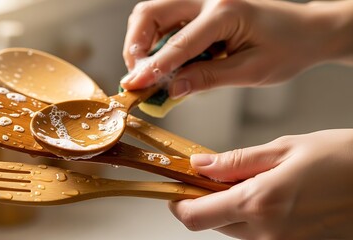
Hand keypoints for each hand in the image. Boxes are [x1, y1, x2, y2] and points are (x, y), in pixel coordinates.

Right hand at [121, 0, 352, 97]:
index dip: (153, 67)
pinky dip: (156, 41)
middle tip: (138, 76)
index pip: (178, 43)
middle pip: (150, 13)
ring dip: (142, 42)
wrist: (307, 30)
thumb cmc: (287, 48)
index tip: (134, 86)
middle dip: (135, 46)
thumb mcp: (251, 71)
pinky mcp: (200, 7)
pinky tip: (165, 61)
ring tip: (149, 71)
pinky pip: (166, 20)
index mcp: (225, 12)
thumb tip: (172, 89)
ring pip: (152, 13)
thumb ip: (208, 78)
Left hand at [169, 129, 352, 238]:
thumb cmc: (342, 159)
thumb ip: (236, 161)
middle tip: (214, 179)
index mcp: (260, 203)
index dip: (177, 204)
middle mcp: (268, 233)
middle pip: (213, 224)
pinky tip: (271, 199)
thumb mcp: (285, 149)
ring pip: (235, 231)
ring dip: (230, 210)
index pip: (196, 216)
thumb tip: (199, 165)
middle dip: (206, 203)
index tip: (175, 190)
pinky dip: (254, 219)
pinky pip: (259, 237)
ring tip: (253, 184)